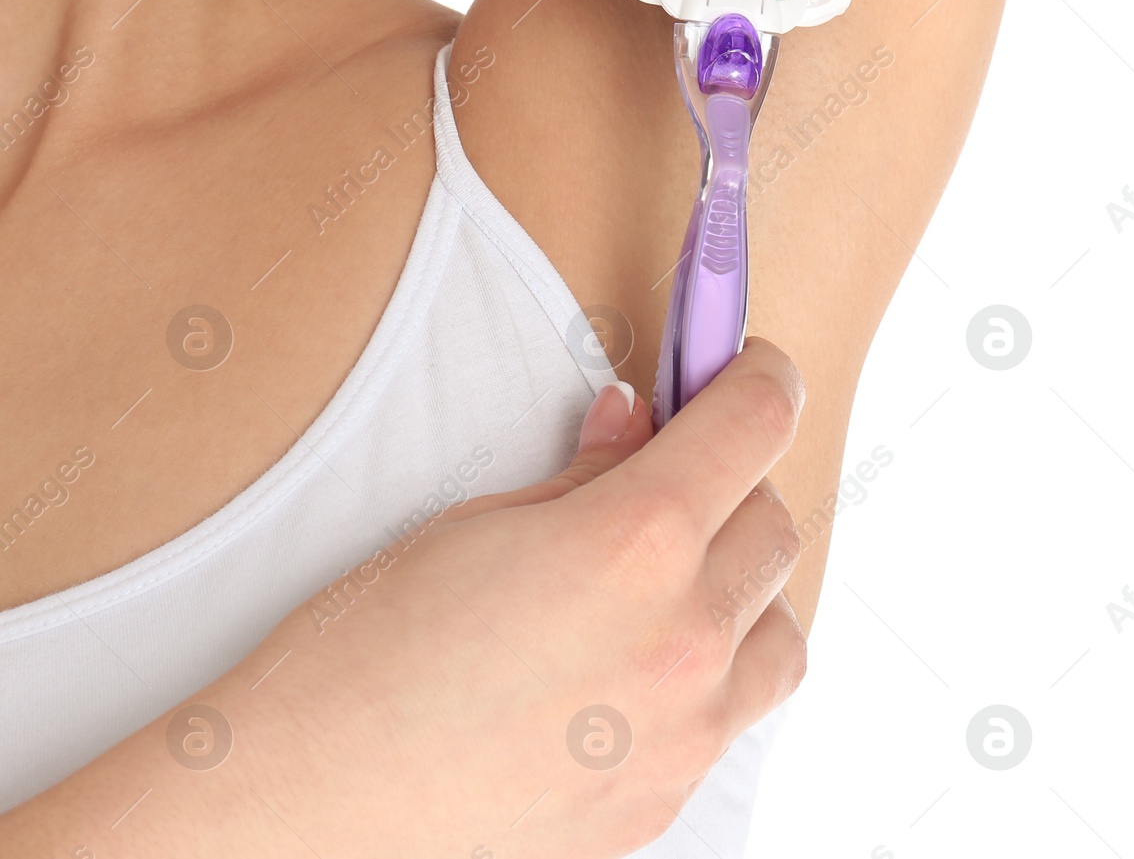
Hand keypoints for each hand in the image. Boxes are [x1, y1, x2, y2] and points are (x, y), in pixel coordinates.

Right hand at [3, 340, 807, 858]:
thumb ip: (586, 471)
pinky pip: (735, 711)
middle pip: (774, 522)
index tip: (749, 367)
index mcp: (636, 544)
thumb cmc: (363, 656)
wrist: (307, 812)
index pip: (757, 424)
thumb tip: (639, 420)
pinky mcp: (666, 797)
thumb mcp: (474, 527)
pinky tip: (640, 659)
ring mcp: (685, 731)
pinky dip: (715, 669)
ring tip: (671, 574)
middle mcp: (684, 637)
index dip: (761, 377)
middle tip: (679, 469)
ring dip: (744, 583)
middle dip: (739, 480)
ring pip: (780, 627)